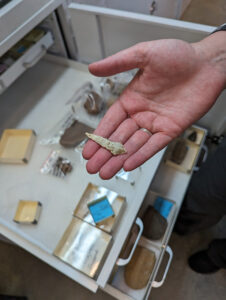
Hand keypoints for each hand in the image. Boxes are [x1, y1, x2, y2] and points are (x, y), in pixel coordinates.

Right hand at [83, 34, 225, 179]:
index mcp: (132, 99)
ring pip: (134, 145)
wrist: (207, 63)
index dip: (98, 137)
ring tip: (105, 172)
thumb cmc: (178, 55)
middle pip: (119, 137)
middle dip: (104, 153)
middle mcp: (142, 113)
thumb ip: (118, 63)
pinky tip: (128, 165)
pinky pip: (154, 145)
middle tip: (92, 167)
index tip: (87, 149)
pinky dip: (141, 155)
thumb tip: (92, 68)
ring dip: (119, 159)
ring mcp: (156, 123)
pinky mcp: (171, 129)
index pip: (110, 122)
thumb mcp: (143, 54)